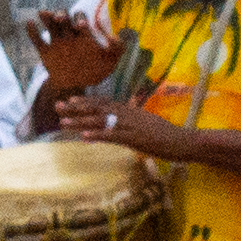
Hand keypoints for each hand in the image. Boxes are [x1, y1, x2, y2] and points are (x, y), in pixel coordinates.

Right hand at [28, 10, 119, 95]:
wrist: (75, 86)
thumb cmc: (94, 71)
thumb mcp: (109, 61)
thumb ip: (117, 49)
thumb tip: (115, 36)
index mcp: (83, 34)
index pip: (80, 19)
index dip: (80, 19)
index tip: (82, 26)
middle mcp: (69, 34)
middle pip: (64, 18)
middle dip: (62, 16)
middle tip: (62, 18)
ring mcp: (56, 42)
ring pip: (50, 25)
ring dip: (47, 18)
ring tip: (43, 13)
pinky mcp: (45, 52)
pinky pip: (36, 40)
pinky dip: (31, 31)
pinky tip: (29, 23)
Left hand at [55, 95, 170, 154]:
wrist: (182, 140)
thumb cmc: (165, 134)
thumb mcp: (145, 123)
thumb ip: (131, 120)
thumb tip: (118, 121)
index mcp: (129, 110)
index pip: (103, 103)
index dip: (85, 102)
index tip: (69, 100)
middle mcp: (127, 114)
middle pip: (97, 109)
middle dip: (76, 108)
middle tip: (57, 106)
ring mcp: (130, 125)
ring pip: (101, 121)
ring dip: (80, 122)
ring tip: (62, 123)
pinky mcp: (135, 139)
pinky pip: (113, 136)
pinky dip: (98, 135)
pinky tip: (84, 137)